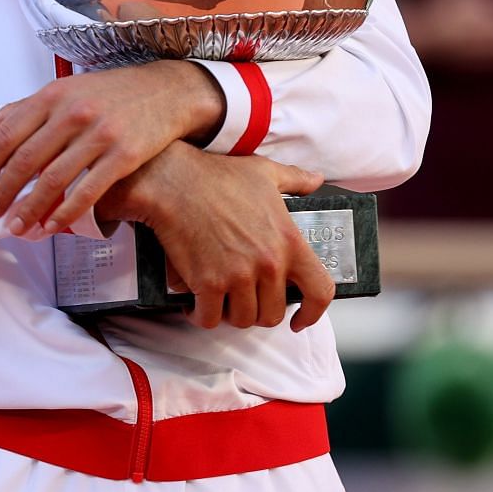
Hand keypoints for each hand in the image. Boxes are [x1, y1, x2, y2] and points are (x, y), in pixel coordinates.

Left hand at [0, 61, 223, 236]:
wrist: (165, 92)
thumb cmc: (107, 94)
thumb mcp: (62, 92)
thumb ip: (19, 110)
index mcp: (52, 95)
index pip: (8, 133)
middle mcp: (73, 113)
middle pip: (27, 159)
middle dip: (5, 190)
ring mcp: (100, 134)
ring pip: (54, 179)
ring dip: (31, 208)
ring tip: (17, 226)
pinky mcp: (125, 155)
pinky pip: (88, 191)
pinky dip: (66, 212)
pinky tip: (52, 226)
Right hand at [102, 143, 332, 331]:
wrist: (173, 181)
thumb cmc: (215, 176)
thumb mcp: (264, 172)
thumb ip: (295, 179)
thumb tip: (315, 180)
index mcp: (289, 241)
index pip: (319, 291)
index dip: (313, 313)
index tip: (300, 319)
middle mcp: (268, 264)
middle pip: (273, 314)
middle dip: (257, 310)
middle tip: (242, 299)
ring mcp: (238, 276)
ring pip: (242, 319)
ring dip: (230, 314)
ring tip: (219, 300)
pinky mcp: (208, 283)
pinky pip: (209, 318)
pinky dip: (200, 315)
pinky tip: (194, 304)